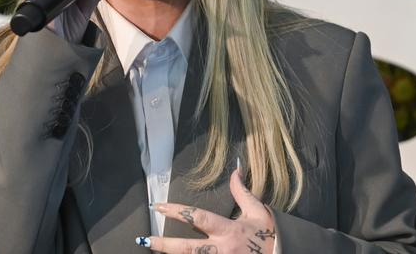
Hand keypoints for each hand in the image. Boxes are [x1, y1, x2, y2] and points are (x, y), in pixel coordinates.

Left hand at [137, 170, 275, 253]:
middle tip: (144, 239)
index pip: (198, 218)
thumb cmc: (270, 236)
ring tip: (152, 250)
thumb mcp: (258, 211)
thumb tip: (235, 170)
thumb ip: (242, 192)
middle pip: (187, 248)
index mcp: (228, 230)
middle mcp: (222, 250)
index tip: (159, 206)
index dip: (177, 211)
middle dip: (164, 244)